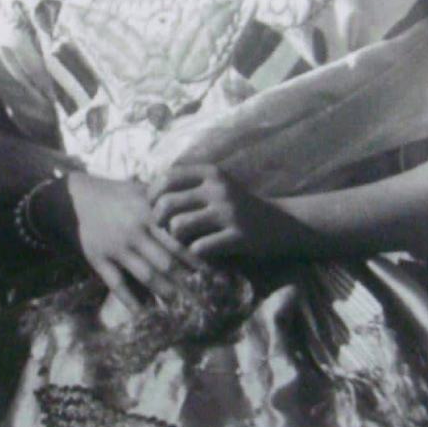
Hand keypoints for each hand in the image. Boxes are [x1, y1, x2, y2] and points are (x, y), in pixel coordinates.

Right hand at [67, 171, 199, 311]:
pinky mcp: (98, 259)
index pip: (178, 241)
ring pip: (146, 274)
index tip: (214, 274)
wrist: (74, 199)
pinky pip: (117, 283)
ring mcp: (116, 247)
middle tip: (206, 298)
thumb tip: (194, 206)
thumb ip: (165, 201)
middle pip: (166, 262)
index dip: (196, 259)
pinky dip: (130, 299)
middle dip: (187, 282)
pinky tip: (143, 312)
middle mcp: (134, 232)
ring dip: (165, 292)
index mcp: (148, 215)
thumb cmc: (113, 194)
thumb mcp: (140, 191)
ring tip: (181, 307)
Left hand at [149, 163, 302, 259]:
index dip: (152, 197)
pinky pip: (200, 248)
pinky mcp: (239, 236)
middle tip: (165, 231)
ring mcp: (229, 212)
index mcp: (210, 172)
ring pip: (178, 227)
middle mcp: (218, 188)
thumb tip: (144, 193)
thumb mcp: (216, 186)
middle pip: (166, 204)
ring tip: (183, 242)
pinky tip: (201, 254)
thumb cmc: (239, 206)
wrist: (283, 223)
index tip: (154, 210)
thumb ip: (188, 185)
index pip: (165, 179)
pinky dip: (195, 254)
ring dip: (175, 239)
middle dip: (159, 221)